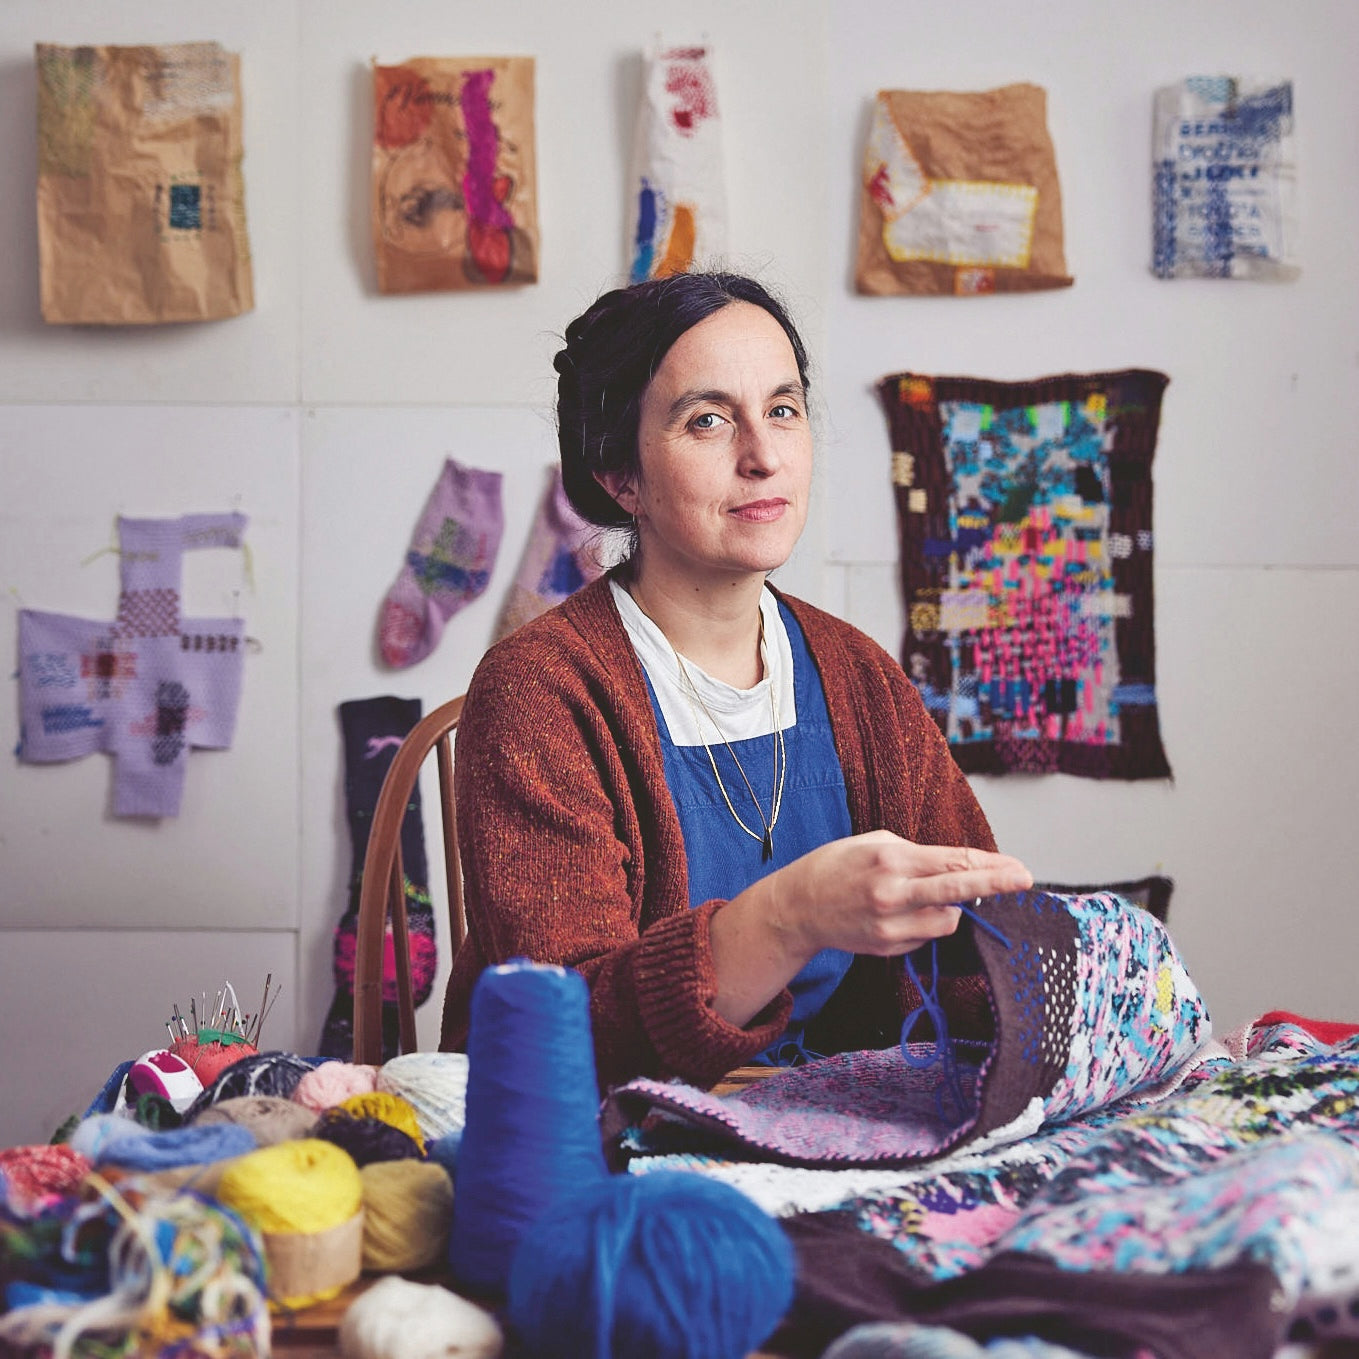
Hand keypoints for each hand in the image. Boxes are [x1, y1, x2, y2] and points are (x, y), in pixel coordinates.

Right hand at [768, 829, 1032, 960]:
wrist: (797, 907)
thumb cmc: (837, 866)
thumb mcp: (874, 843)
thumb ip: (917, 854)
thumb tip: (958, 868)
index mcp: (890, 861)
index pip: (952, 863)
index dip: (989, 866)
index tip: (1018, 868)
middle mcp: (893, 895)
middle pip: (957, 892)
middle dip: (994, 885)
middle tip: (1024, 880)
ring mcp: (890, 926)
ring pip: (948, 921)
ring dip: (952, 908)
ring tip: (925, 895)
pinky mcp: (888, 947)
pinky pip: (926, 936)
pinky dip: (926, 922)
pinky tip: (903, 912)